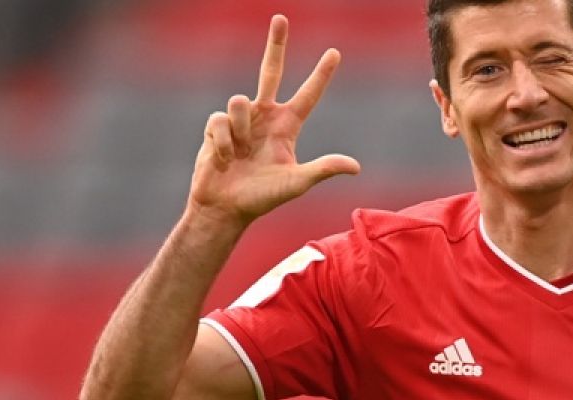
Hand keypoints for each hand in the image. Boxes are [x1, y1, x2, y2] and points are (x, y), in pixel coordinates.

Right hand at [188, 14, 360, 226]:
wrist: (225, 207)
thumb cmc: (263, 197)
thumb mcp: (297, 183)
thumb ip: (323, 169)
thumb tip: (355, 166)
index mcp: (287, 126)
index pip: (309, 95)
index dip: (321, 75)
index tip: (335, 52)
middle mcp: (265, 116)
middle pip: (270, 71)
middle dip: (275, 44)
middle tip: (281, 18)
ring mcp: (241, 119)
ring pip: (240, 102)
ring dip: (240, 132)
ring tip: (240, 154)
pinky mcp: (217, 125)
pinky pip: (221, 121)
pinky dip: (224, 144)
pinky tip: (224, 159)